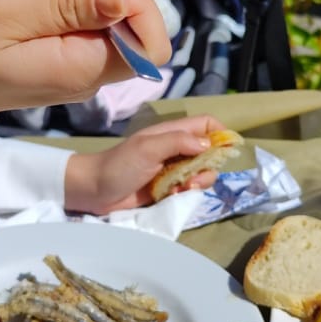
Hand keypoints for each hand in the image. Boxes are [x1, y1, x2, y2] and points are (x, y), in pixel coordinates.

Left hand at [64, 116, 224, 213]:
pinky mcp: (168, 188)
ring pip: (202, 173)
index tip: (226, 151)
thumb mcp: (148, 148)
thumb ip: (178, 142)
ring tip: (179, 189)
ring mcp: (173, 169)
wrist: (94, 190)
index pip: (207, 125)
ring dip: (198, 182)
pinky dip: (186, 193)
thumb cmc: (118, 165)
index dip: (221, 134)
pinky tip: (171, 196)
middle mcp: (176, 149)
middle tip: (193, 178)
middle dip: (209, 166)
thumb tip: (209, 143)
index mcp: (172, 133)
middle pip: (210, 152)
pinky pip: (189, 189)